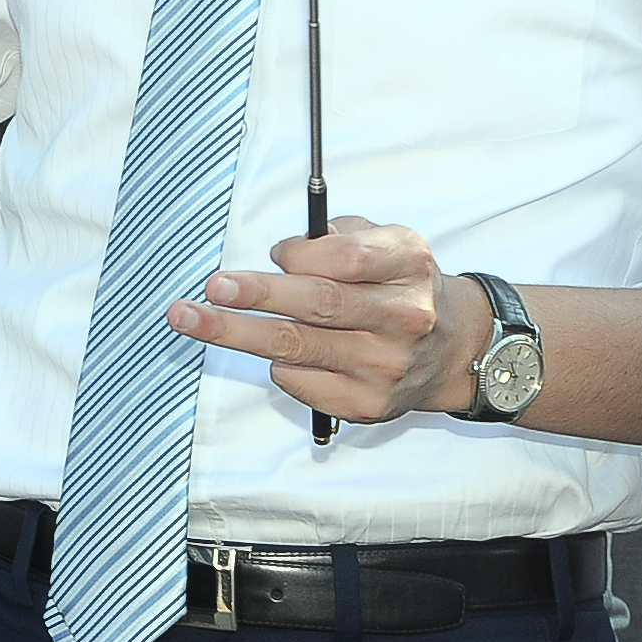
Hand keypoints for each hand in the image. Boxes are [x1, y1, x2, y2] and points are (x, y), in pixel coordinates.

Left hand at [166, 216, 487, 423]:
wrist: (454, 348)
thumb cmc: (400, 286)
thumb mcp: (389, 243)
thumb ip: (340, 238)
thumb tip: (284, 254)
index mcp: (408, 267)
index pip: (347, 258)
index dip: (302, 255)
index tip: (274, 253)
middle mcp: (403, 319)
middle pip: (318, 305)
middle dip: (257, 295)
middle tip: (212, 287)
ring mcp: (387, 366)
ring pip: (298, 347)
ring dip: (236, 332)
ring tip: (188, 318)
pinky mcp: (370, 404)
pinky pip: (302, 382)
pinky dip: (277, 365)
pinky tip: (270, 353)